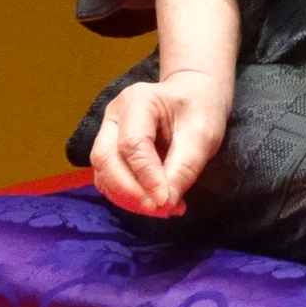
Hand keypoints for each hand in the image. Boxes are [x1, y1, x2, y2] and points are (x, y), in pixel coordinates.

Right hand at [92, 67, 231, 216]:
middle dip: (130, 192)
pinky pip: (109, 180)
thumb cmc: (200, 108)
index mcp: (136, 101)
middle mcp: (114, 116)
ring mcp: (108, 133)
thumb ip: (184, 168)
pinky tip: (156, 204)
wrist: (195, 96)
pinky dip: (128, 198)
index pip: (132, 144)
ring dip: (128, 199)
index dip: (146, 177)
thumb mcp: (202, 135)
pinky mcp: (110, 151)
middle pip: (106, 159)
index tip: (166, 202)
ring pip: (103, 173)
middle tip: (161, 210)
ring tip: (163, 210)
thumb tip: (165, 204)